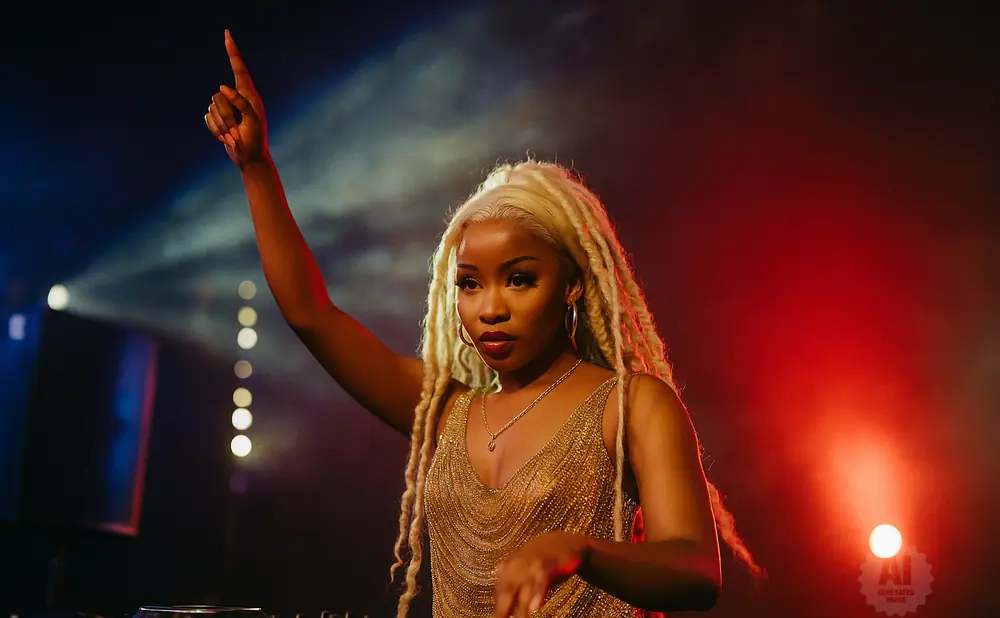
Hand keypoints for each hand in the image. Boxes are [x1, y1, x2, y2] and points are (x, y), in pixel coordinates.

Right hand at [205, 30, 267, 167]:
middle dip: (225, 117)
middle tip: (237, 132)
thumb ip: (241, 102)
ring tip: (234, 136)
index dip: (232, 51)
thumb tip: (222, 87)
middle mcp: (237, 98)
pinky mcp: (217, 118)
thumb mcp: (253, 120)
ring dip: (221, 126)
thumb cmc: (256, 140)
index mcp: (249, 95)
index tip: (227, 34)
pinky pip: (207, 118)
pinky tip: (226, 138)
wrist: (249, 159)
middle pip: (218, 96)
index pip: (238, 68)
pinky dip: (215, 131)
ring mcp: (226, 108)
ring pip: (211, 107)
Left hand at [493, 531, 590, 617]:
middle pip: (506, 592)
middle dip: (502, 610)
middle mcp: (517, 565)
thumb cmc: (540, 561)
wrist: (561, 541)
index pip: (499, 592)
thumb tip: (497, 604)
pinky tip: (535, 607)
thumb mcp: (521, 571)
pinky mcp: (549, 563)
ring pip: (524, 590)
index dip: (497, 609)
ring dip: (521, 610)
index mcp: (508, 567)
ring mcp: (532, 563)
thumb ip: (511, 585)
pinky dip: (538, 593)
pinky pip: (542, 580)